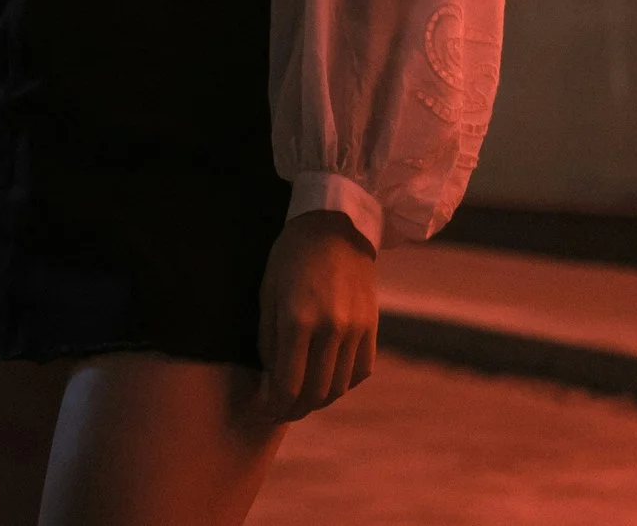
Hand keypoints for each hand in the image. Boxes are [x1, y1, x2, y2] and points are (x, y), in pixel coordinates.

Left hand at [256, 209, 377, 420]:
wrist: (336, 226)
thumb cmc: (291, 257)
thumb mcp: (268, 294)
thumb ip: (269, 342)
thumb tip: (271, 382)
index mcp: (298, 320)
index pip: (288, 386)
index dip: (274, 406)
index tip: (264, 408)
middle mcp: (331, 328)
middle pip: (316, 393)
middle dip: (295, 409)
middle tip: (281, 409)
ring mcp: (356, 328)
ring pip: (340, 387)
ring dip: (319, 400)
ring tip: (303, 396)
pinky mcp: (372, 326)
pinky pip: (361, 371)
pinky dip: (344, 382)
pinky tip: (328, 377)